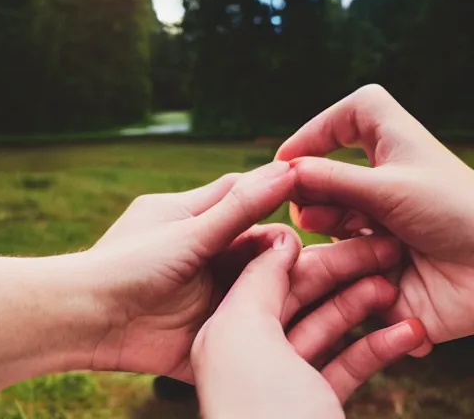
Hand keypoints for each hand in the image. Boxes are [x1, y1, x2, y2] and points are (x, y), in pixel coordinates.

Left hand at [84, 161, 297, 381]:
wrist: (88, 321)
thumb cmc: (128, 264)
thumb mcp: (189, 231)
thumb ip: (239, 207)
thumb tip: (284, 170)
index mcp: (194, 216)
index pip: (242, 194)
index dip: (275, 190)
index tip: (309, 189)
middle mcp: (205, 250)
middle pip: (256, 239)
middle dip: (282, 244)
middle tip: (309, 250)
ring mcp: (209, 287)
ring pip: (258, 277)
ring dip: (283, 279)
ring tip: (318, 281)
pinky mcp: (211, 323)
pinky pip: (249, 315)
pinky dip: (271, 313)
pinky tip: (303, 315)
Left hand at [192, 234, 425, 418]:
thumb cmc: (256, 415)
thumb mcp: (243, 338)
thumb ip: (256, 281)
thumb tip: (281, 238)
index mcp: (224, 328)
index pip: (270, 271)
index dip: (309, 248)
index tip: (345, 229)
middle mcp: (248, 350)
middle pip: (301, 296)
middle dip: (345, 273)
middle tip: (387, 253)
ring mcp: (282, 379)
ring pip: (326, 327)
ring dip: (362, 306)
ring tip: (396, 287)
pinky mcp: (312, 404)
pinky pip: (345, 365)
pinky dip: (374, 347)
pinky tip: (405, 333)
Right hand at [276, 84, 473, 349]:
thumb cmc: (457, 214)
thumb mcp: (388, 188)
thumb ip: (331, 178)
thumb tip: (283, 170)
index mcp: (393, 141)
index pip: (350, 115)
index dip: (316, 130)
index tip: (287, 156)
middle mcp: (382, 175)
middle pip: (326, 166)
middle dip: (310, 183)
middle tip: (298, 198)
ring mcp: (376, 213)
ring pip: (327, 209)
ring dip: (324, 217)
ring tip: (331, 227)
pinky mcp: (374, 250)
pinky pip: (339, 246)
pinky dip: (339, 249)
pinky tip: (356, 257)